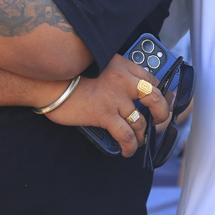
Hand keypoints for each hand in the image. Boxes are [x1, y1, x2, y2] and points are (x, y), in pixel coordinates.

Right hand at [42, 55, 172, 157]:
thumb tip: (127, 90)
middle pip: (155, 98)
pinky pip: (126, 135)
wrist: (51, 84)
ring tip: (140, 140)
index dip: (160, 92)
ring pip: (140, 121)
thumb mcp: (97, 64)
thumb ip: (115, 73)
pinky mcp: (105, 115)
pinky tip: (127, 151)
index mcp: (123, 65)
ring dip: (143, 134)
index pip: (151, 78)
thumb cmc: (70, 75)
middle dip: (162, 113)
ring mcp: (116, 99)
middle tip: (159, 122)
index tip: (163, 101)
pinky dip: (130, 146)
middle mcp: (124, 80)